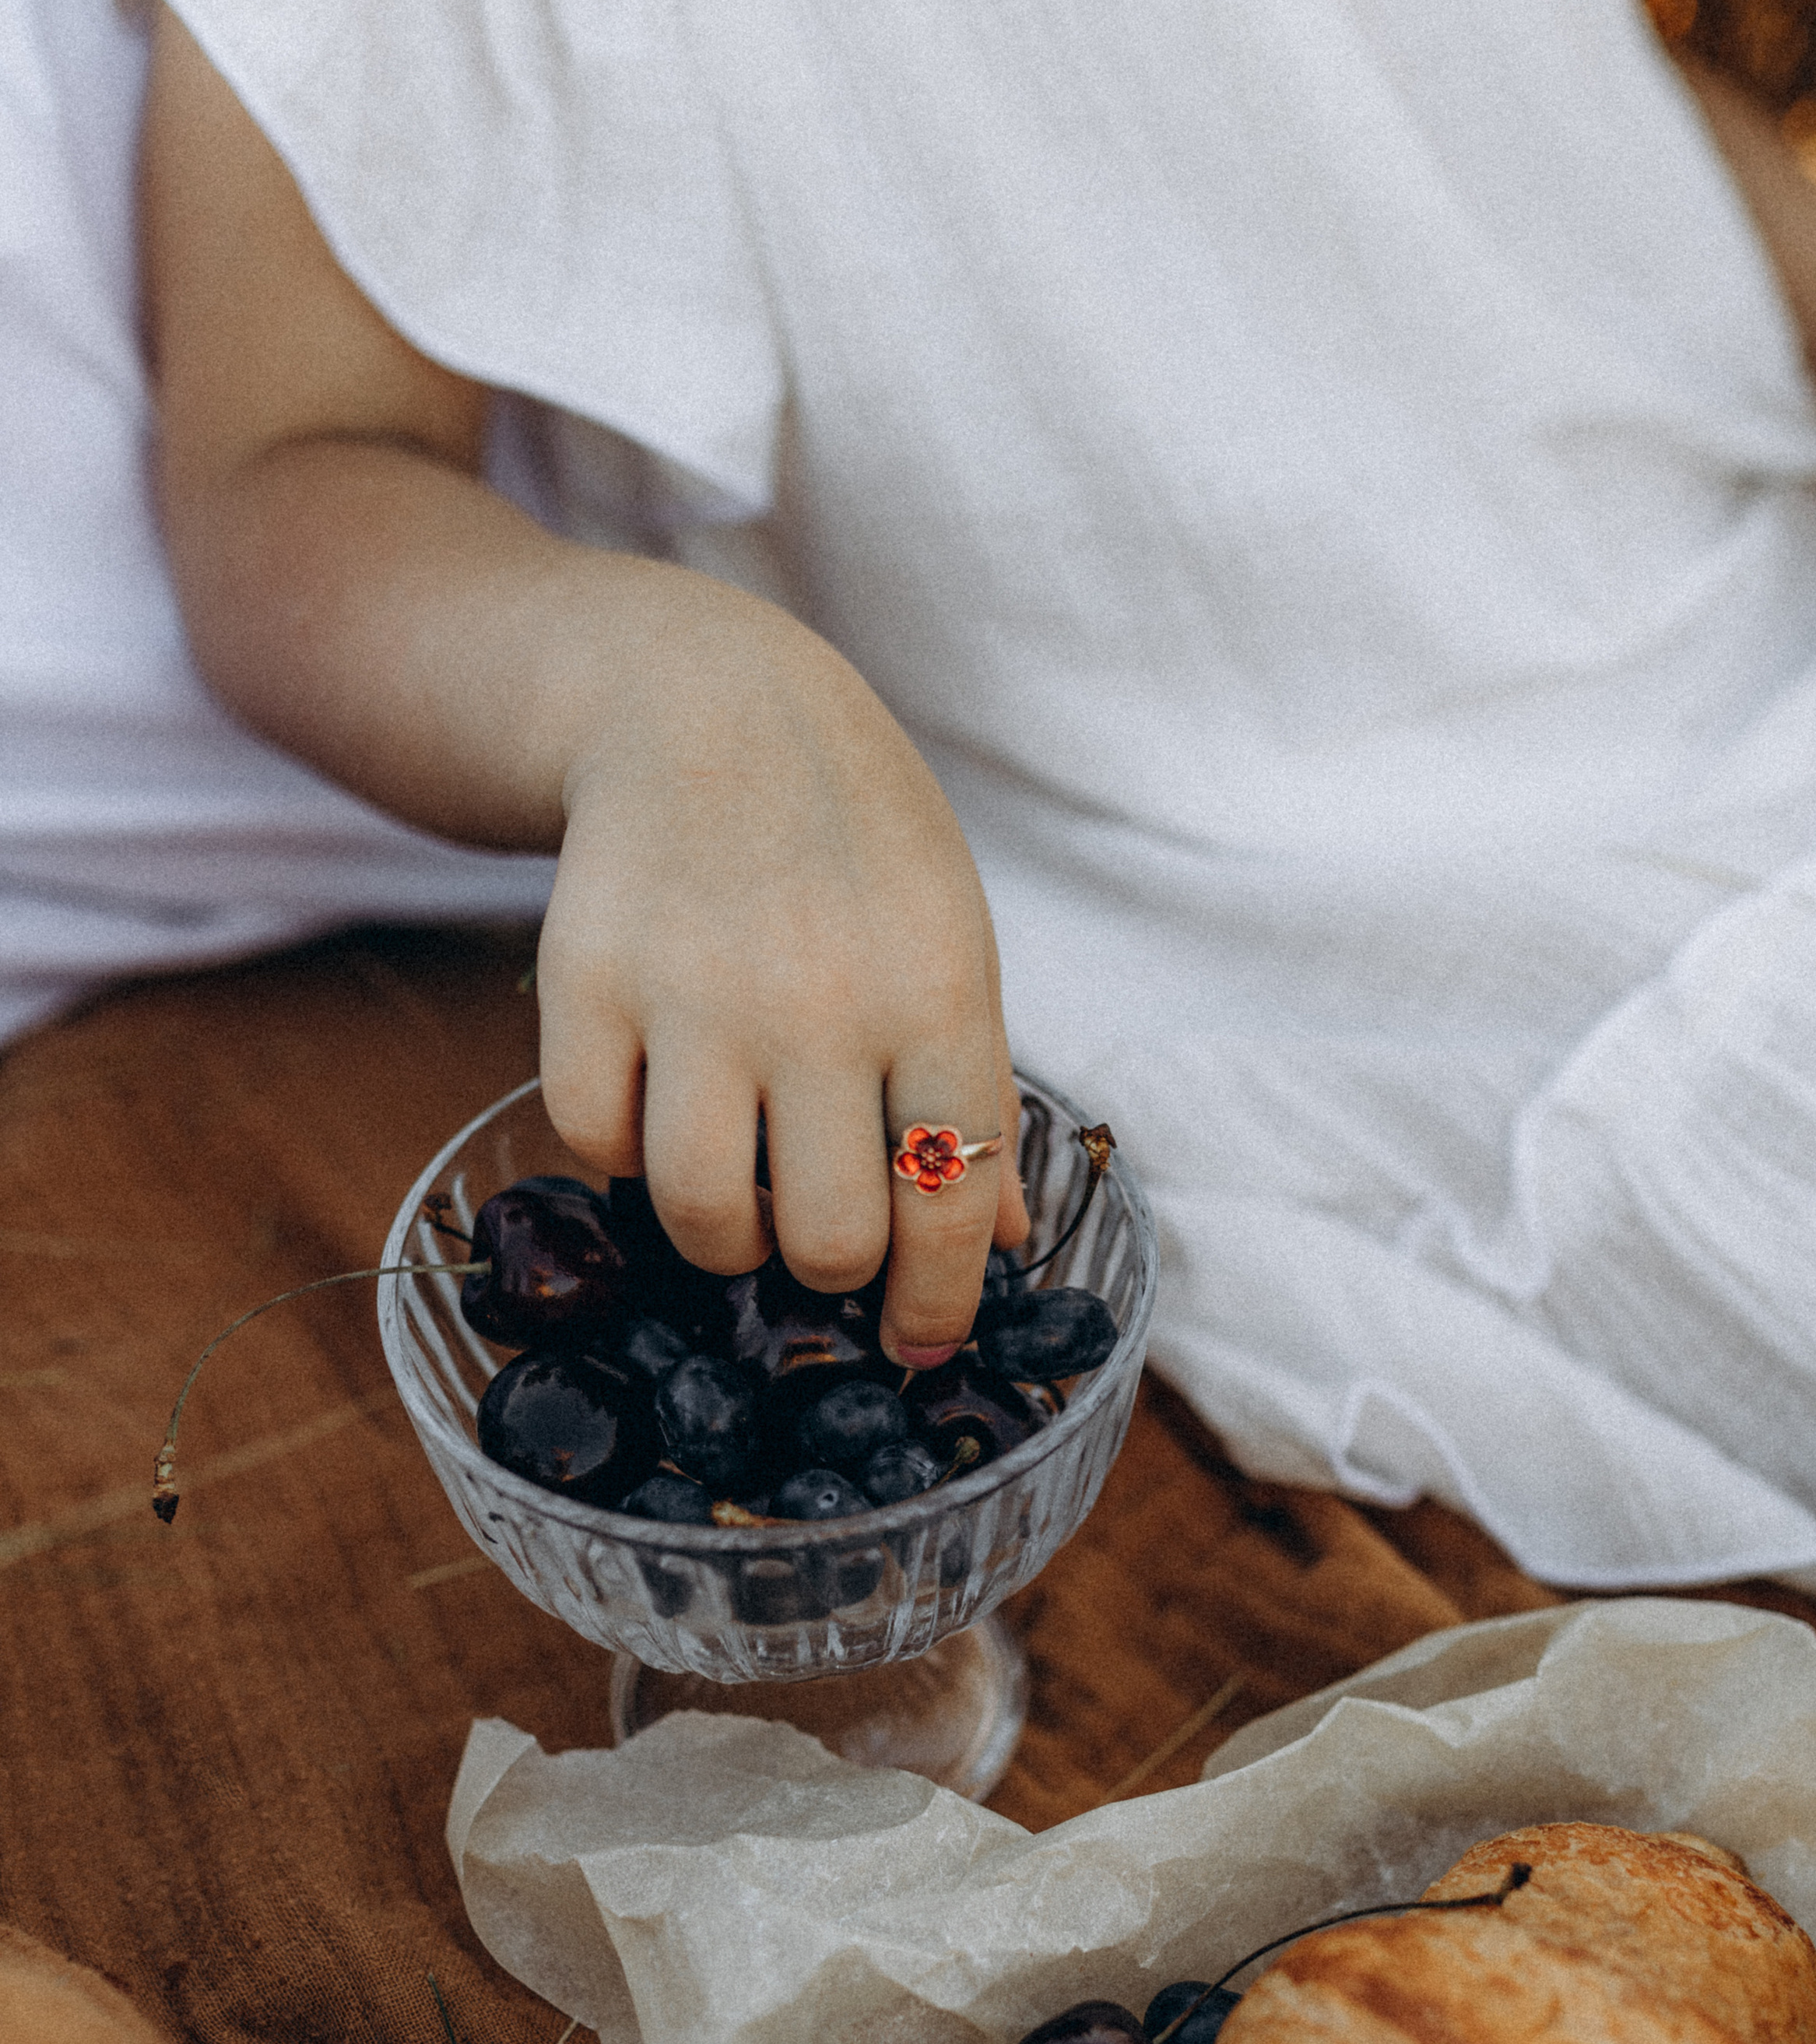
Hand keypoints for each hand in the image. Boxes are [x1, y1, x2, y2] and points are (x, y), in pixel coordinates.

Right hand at [535, 570, 1029, 1364]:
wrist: (703, 704)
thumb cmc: (852, 839)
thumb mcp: (950, 939)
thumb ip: (973, 1091)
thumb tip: (1002, 1243)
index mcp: (938, 991)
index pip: (956, 1200)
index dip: (940, 1300)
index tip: (919, 1339)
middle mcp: (819, 1002)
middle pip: (830, 1237)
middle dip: (831, 1269)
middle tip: (821, 1236)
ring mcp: (694, 993)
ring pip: (705, 1216)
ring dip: (728, 1237)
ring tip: (745, 1190)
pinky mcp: (585, 983)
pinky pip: (597, 1144)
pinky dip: (627, 1156)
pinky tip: (662, 1108)